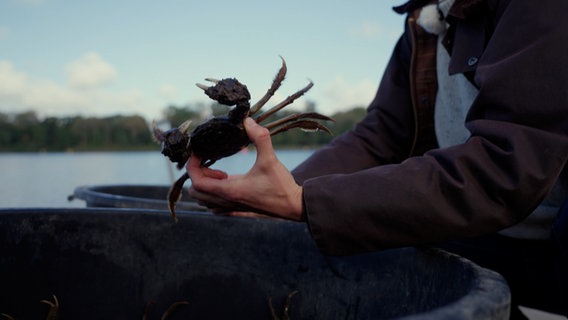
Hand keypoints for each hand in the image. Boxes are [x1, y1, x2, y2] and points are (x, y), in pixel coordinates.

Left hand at [187, 117, 304, 220]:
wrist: (295, 207)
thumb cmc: (282, 186)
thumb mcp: (270, 159)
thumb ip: (260, 137)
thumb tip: (248, 121)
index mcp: (230, 190)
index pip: (197, 181)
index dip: (192, 166)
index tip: (198, 153)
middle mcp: (227, 202)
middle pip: (196, 192)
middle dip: (197, 175)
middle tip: (210, 163)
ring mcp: (232, 208)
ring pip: (205, 201)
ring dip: (206, 185)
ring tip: (221, 174)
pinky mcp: (239, 211)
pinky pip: (216, 207)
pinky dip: (214, 195)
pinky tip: (229, 183)